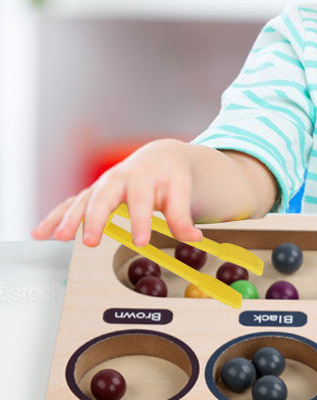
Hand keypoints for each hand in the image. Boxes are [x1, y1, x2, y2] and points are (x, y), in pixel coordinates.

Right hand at [32, 139, 202, 247]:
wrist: (161, 157)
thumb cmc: (171, 175)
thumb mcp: (181, 191)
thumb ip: (183, 216)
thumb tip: (193, 238)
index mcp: (143, 176)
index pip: (141, 200)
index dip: (140, 221)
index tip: (140, 242)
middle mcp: (118, 179)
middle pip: (103, 197)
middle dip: (96, 219)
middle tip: (91, 242)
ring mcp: (102, 186)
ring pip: (82, 200)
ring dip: (68, 219)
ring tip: (58, 238)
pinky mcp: (93, 194)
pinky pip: (70, 204)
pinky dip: (55, 218)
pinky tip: (41, 234)